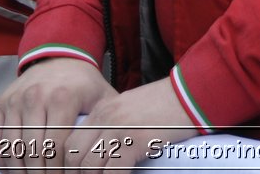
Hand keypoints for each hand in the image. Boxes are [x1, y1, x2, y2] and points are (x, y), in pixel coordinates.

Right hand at [0, 57, 115, 170]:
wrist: (60, 56)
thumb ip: (108, 125)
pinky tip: (13, 170)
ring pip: (12, 147)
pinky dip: (2, 160)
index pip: (57, 147)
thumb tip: (111, 156)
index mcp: (63, 97)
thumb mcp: (103, 98)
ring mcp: (15, 99)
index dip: (59, 170)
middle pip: (33, 150)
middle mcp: (35, 96)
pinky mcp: (1, 102)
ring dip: (21, 171)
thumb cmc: (83, 84)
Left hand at [65, 78, 195, 171]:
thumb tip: (102, 155)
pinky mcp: (135, 140)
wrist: (190, 93)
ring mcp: (118, 128)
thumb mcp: (130, 110)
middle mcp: (104, 117)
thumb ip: (112, 126)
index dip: (69, 165)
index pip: (71, 142)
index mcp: (101, 109)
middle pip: (74, 154)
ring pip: (89, 165)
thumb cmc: (165, 105)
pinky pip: (113, 171)